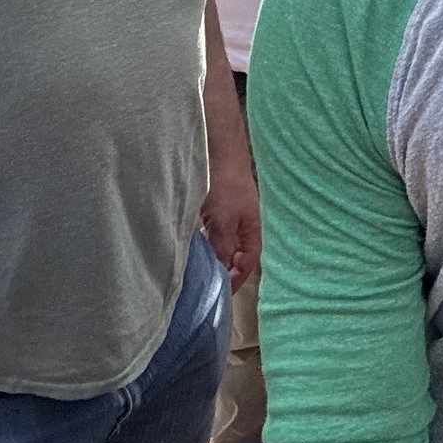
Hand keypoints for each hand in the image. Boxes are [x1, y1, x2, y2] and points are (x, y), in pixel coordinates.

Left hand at [202, 139, 261, 291]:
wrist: (217, 149)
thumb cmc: (226, 184)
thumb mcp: (224, 221)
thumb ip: (223, 246)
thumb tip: (221, 271)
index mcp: (252, 228)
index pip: (249, 260)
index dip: (238, 278)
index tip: (223, 293)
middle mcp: (242, 222)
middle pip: (235, 252)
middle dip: (224, 269)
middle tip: (207, 284)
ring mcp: (228, 213)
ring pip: (221, 241)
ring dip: (212, 254)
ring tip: (197, 266)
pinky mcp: (214, 205)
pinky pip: (210, 229)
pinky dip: (203, 239)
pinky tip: (190, 242)